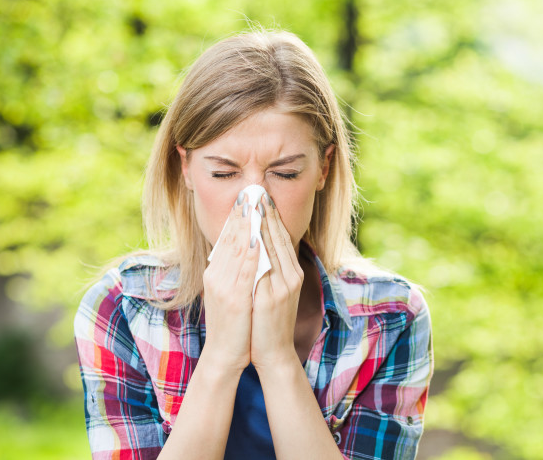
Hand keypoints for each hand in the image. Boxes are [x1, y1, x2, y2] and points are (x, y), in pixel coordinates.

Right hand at [200, 195, 258, 374]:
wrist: (225, 355)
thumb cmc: (233, 325)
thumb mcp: (230, 293)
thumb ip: (234, 272)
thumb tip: (245, 250)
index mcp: (216, 273)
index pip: (227, 239)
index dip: (237, 217)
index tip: (246, 197)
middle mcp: (216, 276)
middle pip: (230, 238)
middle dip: (241, 214)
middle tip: (250, 190)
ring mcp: (224, 287)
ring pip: (236, 249)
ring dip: (246, 225)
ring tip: (253, 204)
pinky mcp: (234, 299)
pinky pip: (244, 270)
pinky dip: (249, 251)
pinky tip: (255, 236)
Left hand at [250, 194, 303, 369]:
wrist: (273, 352)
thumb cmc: (268, 322)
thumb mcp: (272, 291)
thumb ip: (269, 269)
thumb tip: (257, 246)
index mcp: (291, 273)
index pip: (281, 237)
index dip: (271, 215)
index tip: (260, 196)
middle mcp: (291, 276)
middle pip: (279, 237)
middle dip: (266, 212)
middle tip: (256, 189)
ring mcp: (284, 286)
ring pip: (273, 247)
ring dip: (262, 223)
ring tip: (252, 203)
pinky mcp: (274, 296)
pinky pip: (266, 266)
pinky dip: (259, 248)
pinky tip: (251, 234)